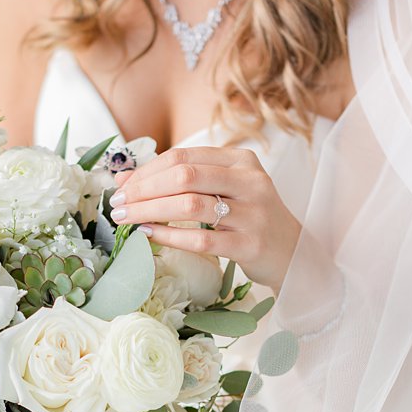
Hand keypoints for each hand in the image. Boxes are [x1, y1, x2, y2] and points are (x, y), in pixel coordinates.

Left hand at [108, 146, 301, 291]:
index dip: (147, 170)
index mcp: (242, 161)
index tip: (122, 186)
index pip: (184, 157)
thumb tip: (124, 181)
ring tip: (127, 220)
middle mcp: (251, 182)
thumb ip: (182, 182)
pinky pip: (201, 239)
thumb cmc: (251, 221)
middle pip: (184, 176)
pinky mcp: (251, 245)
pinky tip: (150, 236)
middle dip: (143, 189)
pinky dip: (169, 236)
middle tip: (118, 204)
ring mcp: (254, 214)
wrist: (294, 255)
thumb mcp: (224, 191)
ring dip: (149, 212)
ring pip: (190, 205)